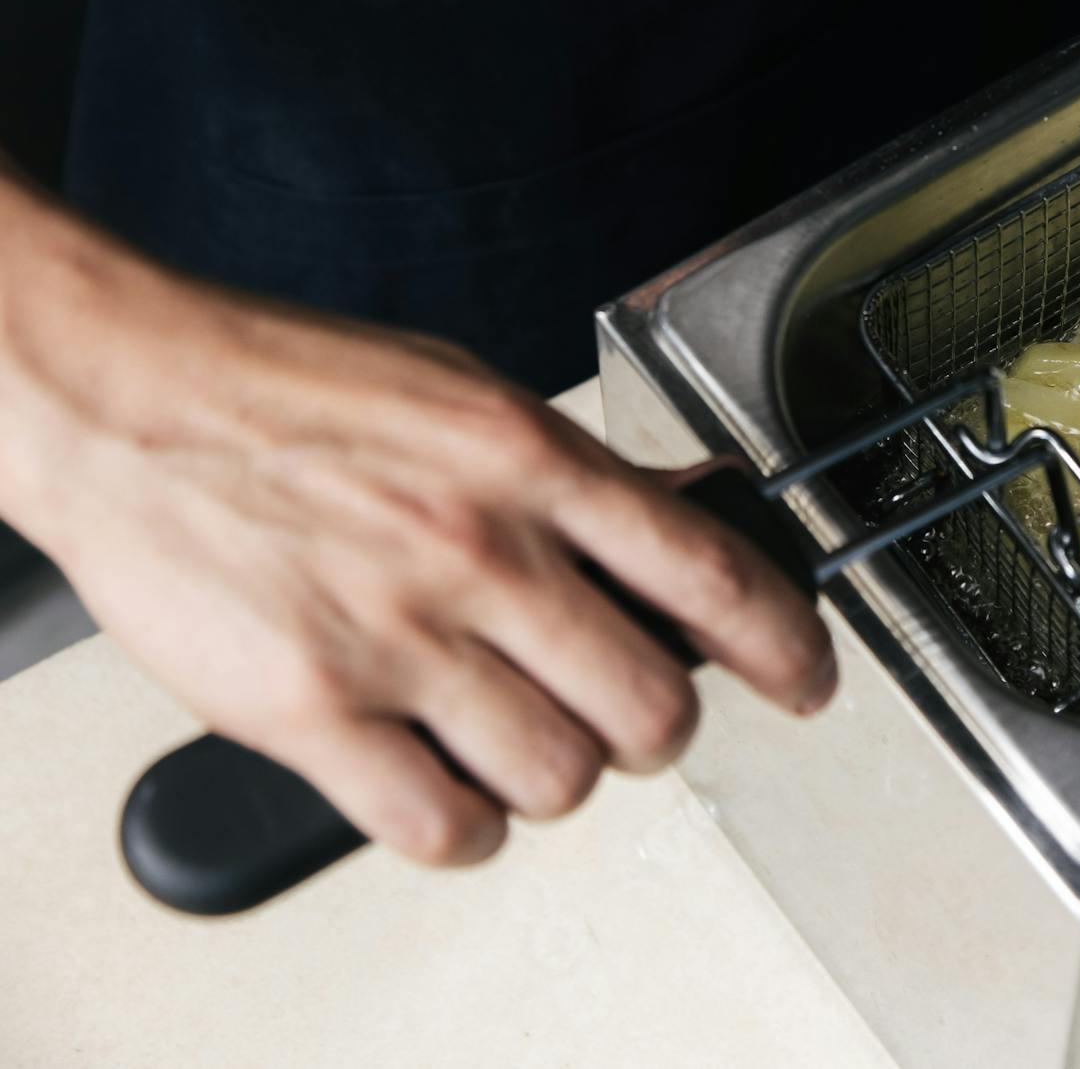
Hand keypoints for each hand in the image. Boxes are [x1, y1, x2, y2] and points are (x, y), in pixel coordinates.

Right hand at [0, 225, 832, 865]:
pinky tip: (451, 790)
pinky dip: (468, 828)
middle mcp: (480, 552)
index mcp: (531, 462)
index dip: (790, 645)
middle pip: (653, 706)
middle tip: (632, 713)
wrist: (128, 396)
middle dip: (660, 727)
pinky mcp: (311, 710)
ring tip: (525, 740)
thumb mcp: (472, 395)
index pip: (713, 575)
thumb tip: (693, 508)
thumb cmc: (294, 391)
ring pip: (563, 777)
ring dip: (564, 777)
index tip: (811, 679)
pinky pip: (443, 826)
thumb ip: (582, 472)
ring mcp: (397, 636)